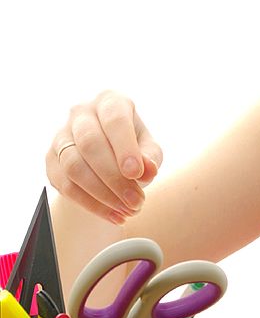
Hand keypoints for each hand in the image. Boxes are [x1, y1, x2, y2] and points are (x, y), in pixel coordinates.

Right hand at [46, 90, 162, 224]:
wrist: (107, 157)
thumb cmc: (134, 148)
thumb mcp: (149, 148)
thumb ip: (151, 156)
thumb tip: (148, 169)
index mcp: (110, 102)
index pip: (114, 120)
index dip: (125, 147)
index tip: (136, 173)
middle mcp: (82, 114)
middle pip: (91, 144)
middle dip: (114, 177)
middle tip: (136, 201)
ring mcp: (61, 135)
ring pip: (75, 167)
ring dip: (103, 194)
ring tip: (128, 211)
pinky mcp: (51, 160)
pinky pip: (66, 186)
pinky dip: (92, 204)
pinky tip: (114, 215)